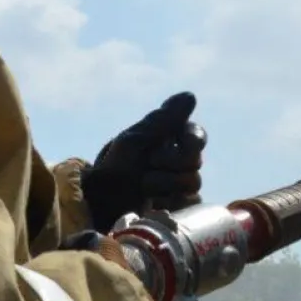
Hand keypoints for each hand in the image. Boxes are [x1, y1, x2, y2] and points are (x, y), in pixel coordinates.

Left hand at [81, 92, 206, 232]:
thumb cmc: (115, 166)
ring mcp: (182, 183)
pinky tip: (153, 202)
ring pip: (193, 182)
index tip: (168, 145)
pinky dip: (170, 201)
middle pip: (195, 160)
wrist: (102, 202)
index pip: (197, 136)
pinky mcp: (182, 205)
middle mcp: (180, 159)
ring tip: (144, 186)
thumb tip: (190, 96)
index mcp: (172, 139)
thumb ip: (164, 119)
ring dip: (165, 184)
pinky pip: (191, 202)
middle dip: (169, 163)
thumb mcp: (135, 140)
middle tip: (148, 164)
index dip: (189, 141)